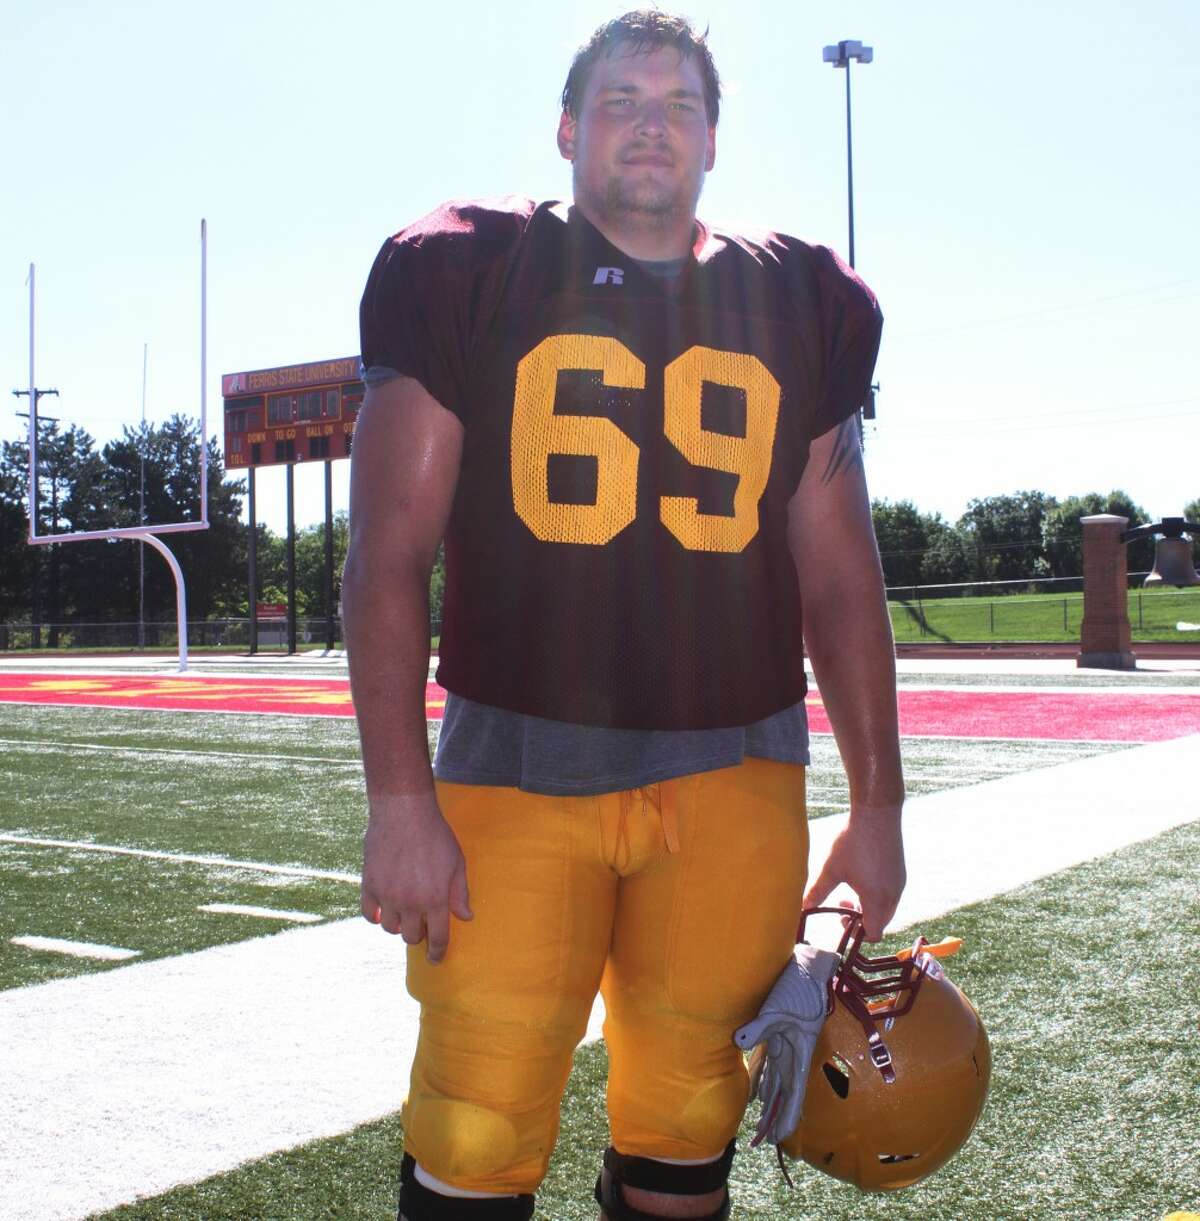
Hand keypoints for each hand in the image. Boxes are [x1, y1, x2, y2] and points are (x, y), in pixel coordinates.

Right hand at [360, 793, 471, 963]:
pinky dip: (376, 916)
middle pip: (411, 937)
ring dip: (399, 925)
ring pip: (390, 928)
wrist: (404, 813)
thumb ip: (460, 893)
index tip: (436, 959)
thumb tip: (466, 917)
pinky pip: (369, 914)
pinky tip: (383, 909)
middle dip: (419, 935)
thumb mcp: (457, 863)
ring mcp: (388, 896)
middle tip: (422, 924)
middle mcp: (410, 903)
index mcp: (435, 899)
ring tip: (405, 913)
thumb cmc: (436, 836)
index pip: (438, 938)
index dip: (438, 953)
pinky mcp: (369, 885)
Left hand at [803, 809, 904, 940]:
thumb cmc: (853, 842)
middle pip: (881, 922)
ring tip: (850, 890)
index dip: (858, 934)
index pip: (874, 934)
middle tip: (842, 903)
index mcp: (877, 900)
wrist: (877, 814)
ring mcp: (899, 883)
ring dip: (869, 906)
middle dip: (861, 919)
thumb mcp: (831, 868)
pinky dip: (877, 895)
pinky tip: (861, 877)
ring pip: (886, 908)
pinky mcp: (900, 872)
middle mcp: (893, 895)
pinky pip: (891, 894)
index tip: (842, 918)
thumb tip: (803, 906)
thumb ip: (818, 891)